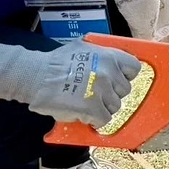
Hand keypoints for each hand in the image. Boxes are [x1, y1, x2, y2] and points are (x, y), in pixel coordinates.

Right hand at [0, 40, 141, 127]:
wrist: (34, 76)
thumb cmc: (55, 62)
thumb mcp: (83, 48)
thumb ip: (101, 56)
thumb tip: (113, 65)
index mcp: (109, 56)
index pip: (134, 68)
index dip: (126, 76)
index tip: (117, 80)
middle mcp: (109, 73)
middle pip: (124, 91)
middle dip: (111, 94)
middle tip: (94, 93)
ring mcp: (102, 91)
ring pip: (115, 107)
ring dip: (102, 108)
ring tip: (85, 103)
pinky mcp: (92, 109)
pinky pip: (104, 119)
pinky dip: (95, 120)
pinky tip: (83, 114)